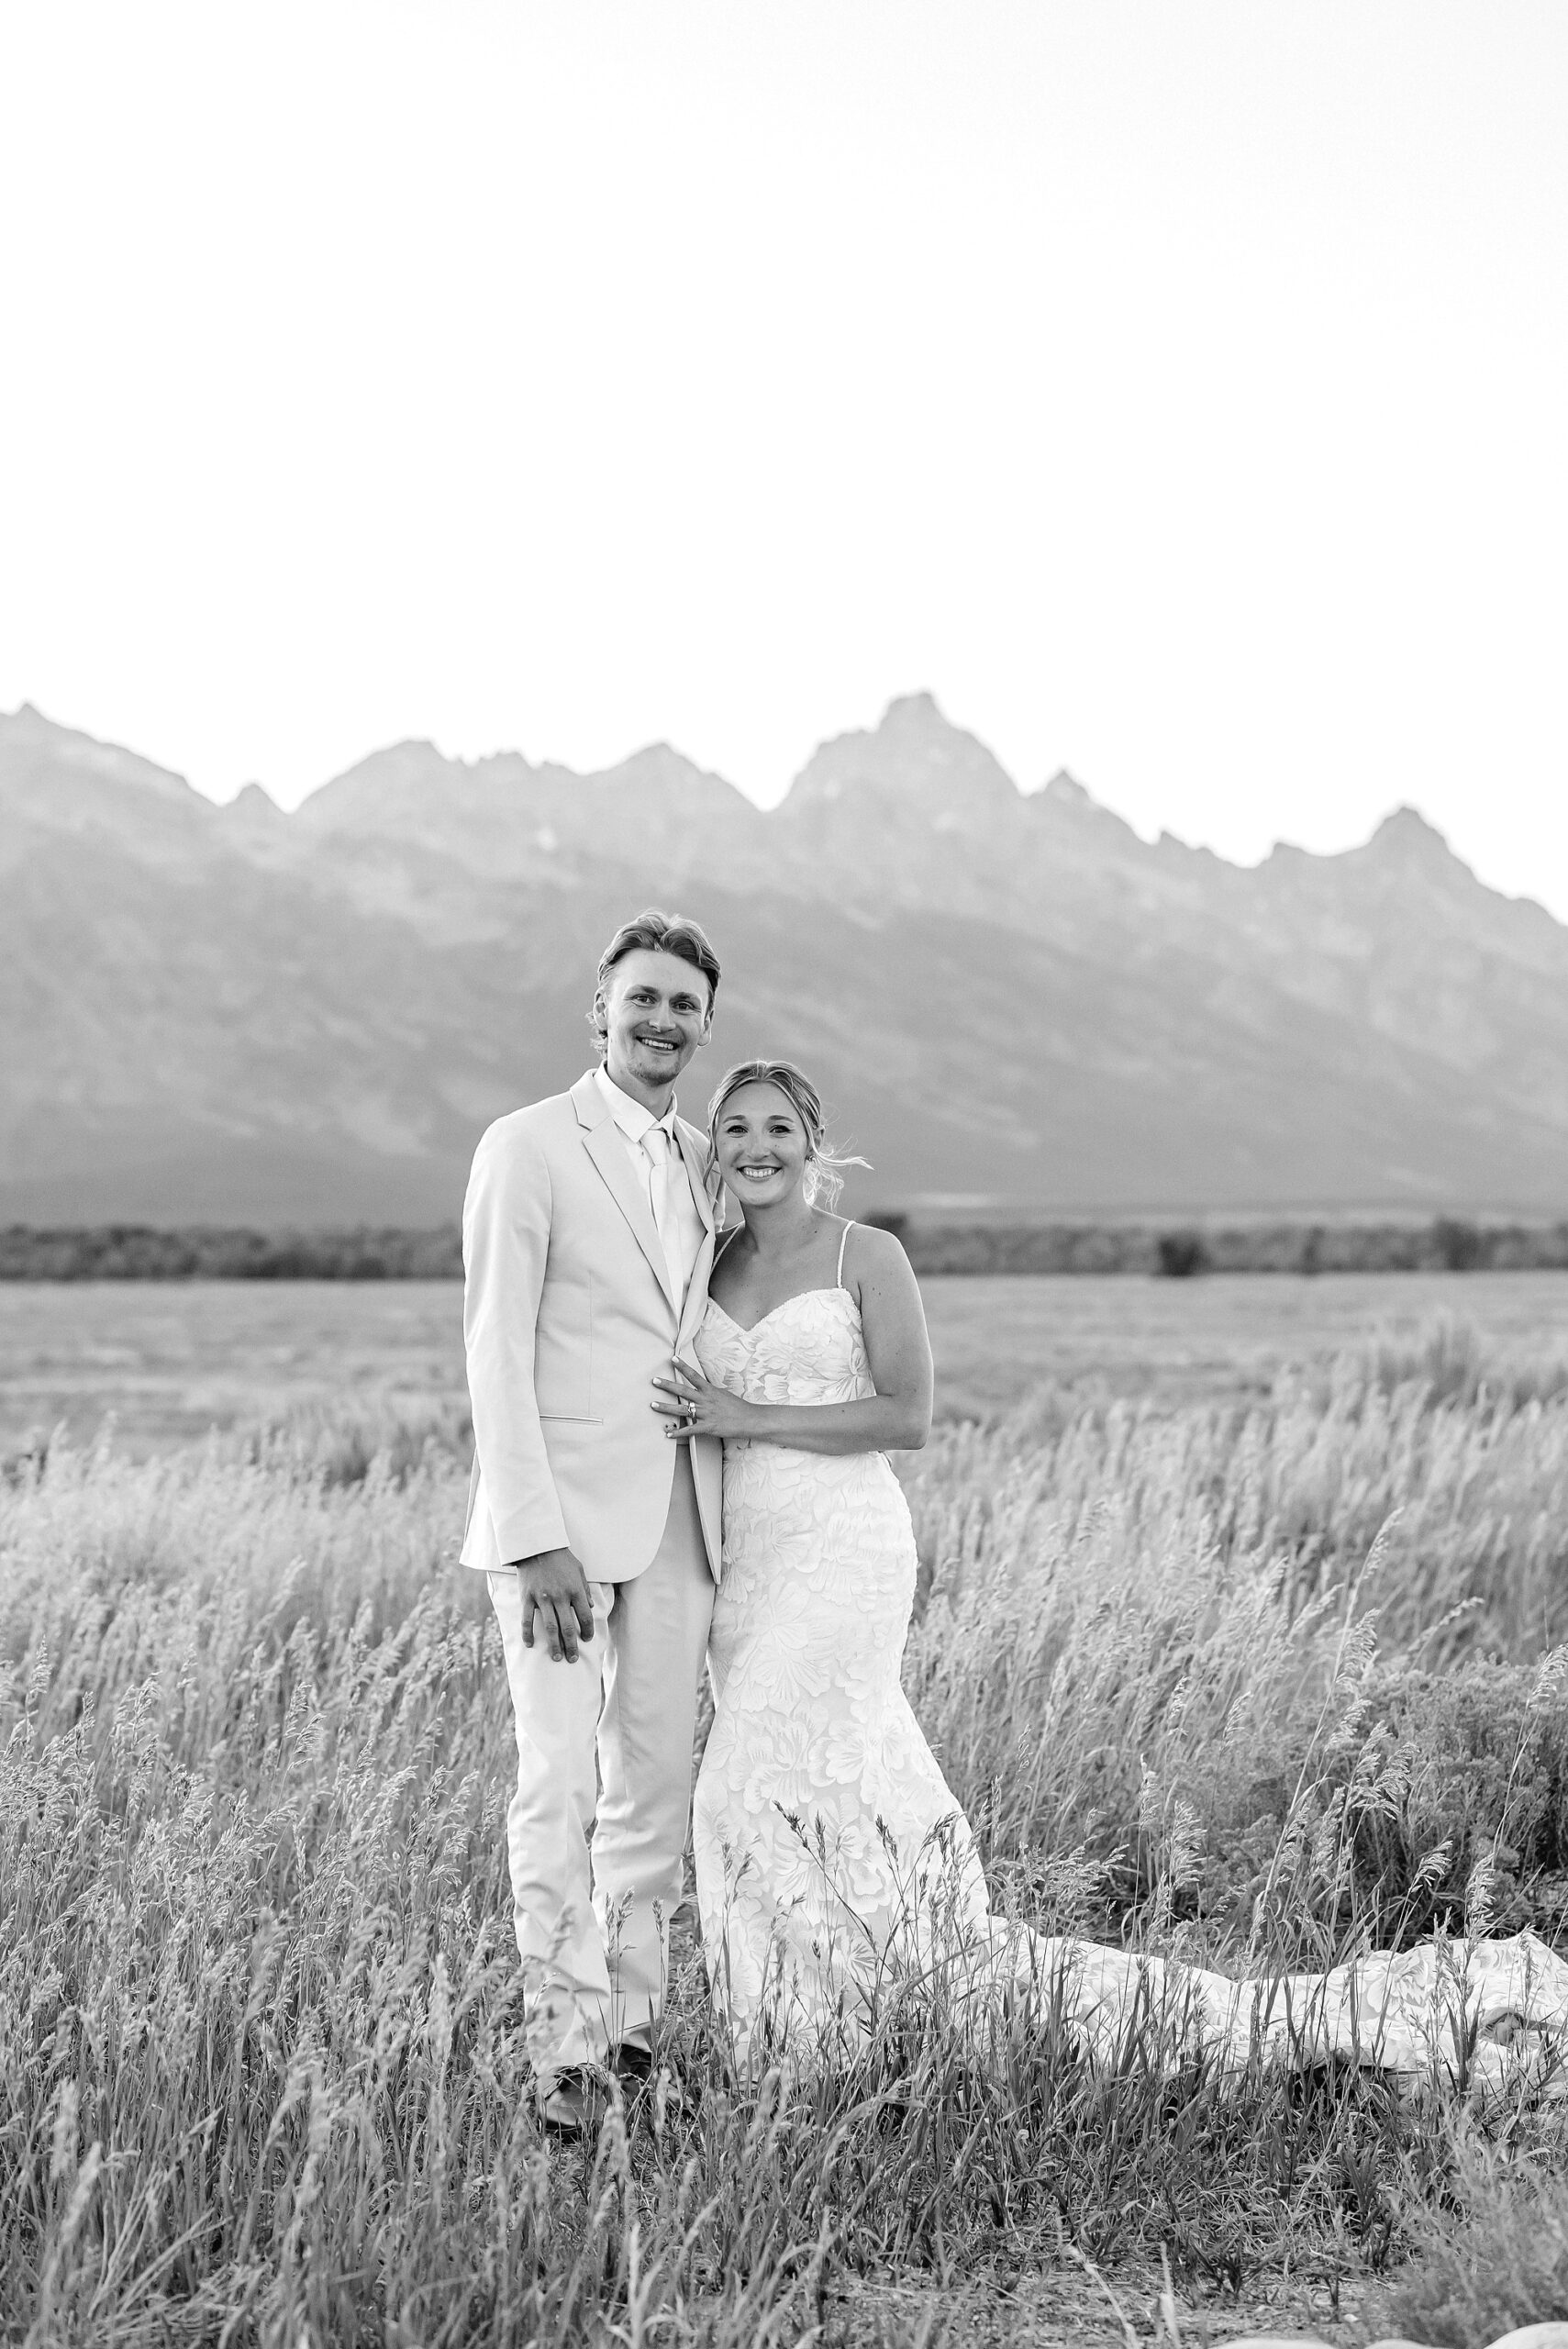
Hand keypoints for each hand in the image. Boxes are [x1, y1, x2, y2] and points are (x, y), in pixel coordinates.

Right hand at [511, 1547, 594, 1661]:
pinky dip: (528, 1634)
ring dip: (554, 1645)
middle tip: (572, 1659)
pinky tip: (530, 1645)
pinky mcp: (527, 1597)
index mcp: (575, 1590)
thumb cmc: (561, 1557)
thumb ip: (585, 1589)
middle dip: (571, 1646)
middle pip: (567, 1628)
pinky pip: (527, 1619)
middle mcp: (560, 1597)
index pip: (585, 1617)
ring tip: (556, 1658)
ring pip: (550, 1628)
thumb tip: (591, 1607)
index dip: (587, 1631)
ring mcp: (542, 1598)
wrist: (537, 1545)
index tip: (587, 1639)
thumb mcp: (579, 1570)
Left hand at [651, 1356, 754, 1442]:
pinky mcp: (708, 1427)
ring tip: (653, 1405)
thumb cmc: (737, 1407)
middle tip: (654, 1380)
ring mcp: (706, 1414)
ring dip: (666, 1408)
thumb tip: (700, 1387)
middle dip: (667, 1385)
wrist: (749, 1419)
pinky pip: (690, 1430)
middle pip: (683, 1391)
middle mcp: (706, 1400)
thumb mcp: (723, 1394)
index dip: (683, 1367)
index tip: (673, 1359)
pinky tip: (668, 1434)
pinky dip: (678, 1433)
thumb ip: (709, 1391)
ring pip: (682, 1410)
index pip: (694, 1376)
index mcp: (710, 1390)